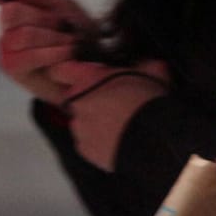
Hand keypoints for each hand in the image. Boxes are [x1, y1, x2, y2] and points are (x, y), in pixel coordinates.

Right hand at [0, 0, 94, 101]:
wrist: (90, 67)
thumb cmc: (76, 35)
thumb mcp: (64, 8)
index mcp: (18, 7)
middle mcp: (7, 26)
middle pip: (11, 11)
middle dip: (42, 17)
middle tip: (63, 25)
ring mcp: (7, 48)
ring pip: (23, 35)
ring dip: (53, 38)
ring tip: (70, 43)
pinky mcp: (12, 67)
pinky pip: (28, 55)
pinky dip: (52, 53)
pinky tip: (66, 53)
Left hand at [48, 59, 171, 170]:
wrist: (153, 138)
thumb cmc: (149, 102)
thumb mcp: (152, 71)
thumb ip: (143, 66)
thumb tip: (150, 65)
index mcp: (88, 78)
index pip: (61, 71)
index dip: (70, 73)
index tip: (79, 75)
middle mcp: (77, 102)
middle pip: (76, 98)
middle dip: (91, 99)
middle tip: (114, 102)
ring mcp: (80, 127)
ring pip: (82, 122)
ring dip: (95, 122)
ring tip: (120, 124)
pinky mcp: (85, 150)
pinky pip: (89, 143)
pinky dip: (99, 142)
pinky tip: (118, 139)